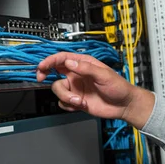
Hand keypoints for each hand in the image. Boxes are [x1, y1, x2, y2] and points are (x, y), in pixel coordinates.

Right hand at [37, 52, 154, 127]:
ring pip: (58, 89)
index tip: (42, 66)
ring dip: (65, 96)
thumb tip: (70, 62)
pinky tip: (80, 105)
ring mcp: (75, 88)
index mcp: (83, 64)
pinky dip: (68, 105)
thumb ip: (86, 68)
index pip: (62, 58)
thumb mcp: (103, 75)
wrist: (123, 105)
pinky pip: (63, 102)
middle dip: (46, 74)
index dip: (50, 60)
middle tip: (41, 77)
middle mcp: (77, 75)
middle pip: (54, 72)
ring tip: (79, 101)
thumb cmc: (118, 86)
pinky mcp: (76, 100)